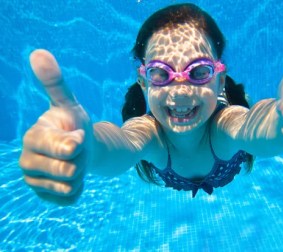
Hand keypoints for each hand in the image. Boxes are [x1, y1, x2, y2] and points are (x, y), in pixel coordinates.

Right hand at [19, 49, 92, 204]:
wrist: (80, 148)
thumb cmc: (74, 124)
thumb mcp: (70, 104)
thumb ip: (55, 83)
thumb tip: (38, 53)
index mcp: (32, 136)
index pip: (66, 148)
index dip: (78, 143)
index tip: (77, 135)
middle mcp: (26, 160)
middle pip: (70, 170)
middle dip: (81, 159)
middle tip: (76, 150)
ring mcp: (33, 181)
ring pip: (70, 185)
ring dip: (80, 174)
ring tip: (73, 162)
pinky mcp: (44, 197)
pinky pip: (70, 198)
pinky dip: (78, 189)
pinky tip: (71, 178)